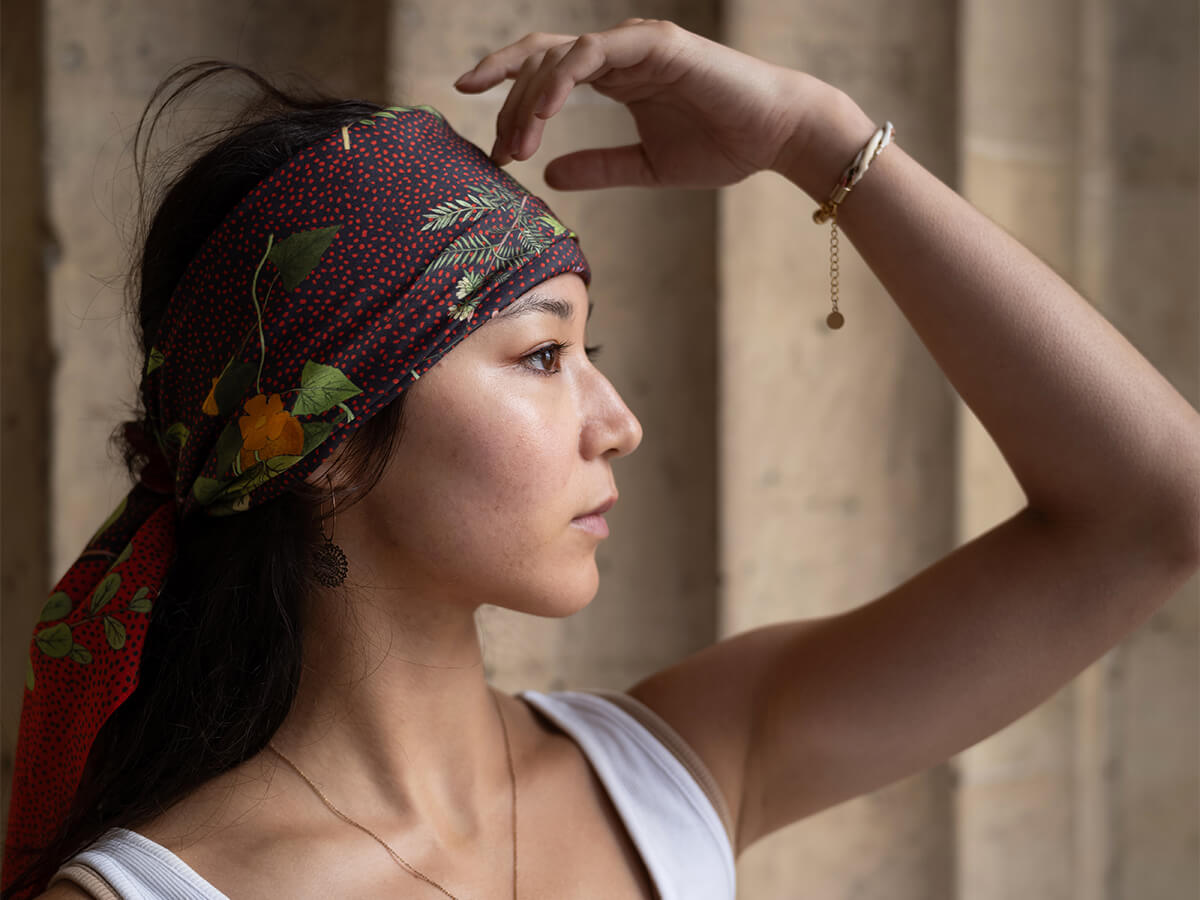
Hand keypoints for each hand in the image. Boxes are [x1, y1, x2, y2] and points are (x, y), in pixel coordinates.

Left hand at [452, 18, 835, 190]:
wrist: (777, 137)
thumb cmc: (722, 146)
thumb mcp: (645, 166)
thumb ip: (598, 166)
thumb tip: (549, 175)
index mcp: (616, 76)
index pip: (546, 70)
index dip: (509, 94)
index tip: (487, 137)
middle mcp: (618, 52)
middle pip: (539, 57)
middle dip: (508, 102)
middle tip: (498, 150)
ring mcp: (634, 43)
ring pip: (558, 55)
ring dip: (529, 100)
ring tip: (517, 146)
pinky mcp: (654, 44)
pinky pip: (591, 53)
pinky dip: (561, 80)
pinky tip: (544, 115)